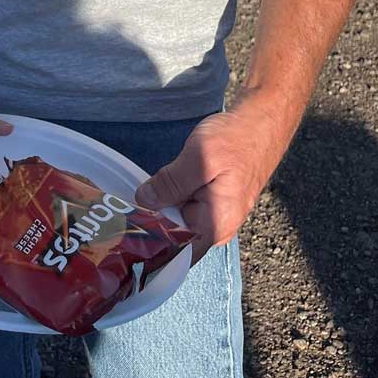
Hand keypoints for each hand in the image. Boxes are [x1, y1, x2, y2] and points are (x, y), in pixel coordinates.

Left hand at [134, 99, 288, 262]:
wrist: (260, 124)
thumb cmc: (235, 140)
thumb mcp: (200, 158)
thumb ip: (171, 183)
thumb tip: (144, 202)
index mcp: (215, 225)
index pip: (178, 254)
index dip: (151, 249)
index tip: (123, 240)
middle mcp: (216, 227)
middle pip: (174, 237)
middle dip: (149, 226)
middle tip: (118, 215)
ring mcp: (215, 214)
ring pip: (177, 221)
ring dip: (157, 211)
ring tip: (129, 202)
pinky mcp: (212, 200)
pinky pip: (184, 208)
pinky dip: (168, 200)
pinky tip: (153, 190)